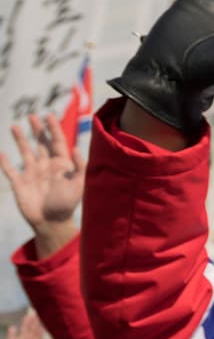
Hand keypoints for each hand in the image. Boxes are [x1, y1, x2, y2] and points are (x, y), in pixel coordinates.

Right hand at [0, 114, 83, 256]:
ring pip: (25, 152)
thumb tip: (77, 149)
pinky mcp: (19, 183)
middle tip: (32, 116)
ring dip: (20, 139)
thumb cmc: (66, 205)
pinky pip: (9, 170)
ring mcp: (32, 173)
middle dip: (37, 130)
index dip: (53, 129)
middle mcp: (46, 166)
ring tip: (14, 126)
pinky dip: (4, 161)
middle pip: (41, 143)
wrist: (51, 223)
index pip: (57, 143)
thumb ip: (80, 168)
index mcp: (61, 166)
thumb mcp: (78, 186)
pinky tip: (0, 152)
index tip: (49, 115)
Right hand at [0, 312, 43, 338]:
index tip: (44, 319)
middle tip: (37, 312)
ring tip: (28, 316)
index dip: (39, 328)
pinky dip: (12, 335)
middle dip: (34, 323)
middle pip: (30, 333)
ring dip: (25, 326)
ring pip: (22, 335)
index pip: (36, 337)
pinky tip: (13, 328)